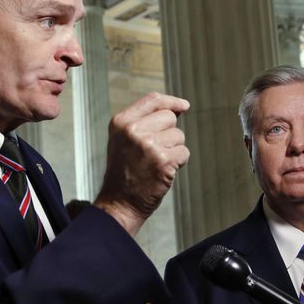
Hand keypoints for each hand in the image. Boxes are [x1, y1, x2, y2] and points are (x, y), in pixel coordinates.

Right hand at [95, 92, 189, 234]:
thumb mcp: (123, 139)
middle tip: (153, 152)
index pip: (153, 100)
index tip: (184, 106)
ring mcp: (149, 146)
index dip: (172, 101)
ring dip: (173, 150)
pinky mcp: (163, 161)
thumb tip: (178, 108)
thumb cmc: (124, 172)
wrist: (119, 203)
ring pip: (178, 136)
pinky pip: (184, 153)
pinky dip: (178, 163)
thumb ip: (144, 121)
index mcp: (122, 122)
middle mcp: (133, 131)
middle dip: (169, 133)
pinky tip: (162, 172)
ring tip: (155, 163)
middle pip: (169, 118)